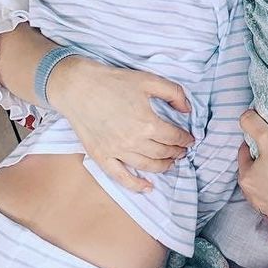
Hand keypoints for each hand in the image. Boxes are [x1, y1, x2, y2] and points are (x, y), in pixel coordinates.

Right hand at [47, 57, 193, 191]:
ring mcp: (116, 151)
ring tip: (170, 163)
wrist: (78, 86)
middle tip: (181, 150)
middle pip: (162, 152)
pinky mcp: (101, 156)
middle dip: (176, 152)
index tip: (189, 139)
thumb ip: (174, 93)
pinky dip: (135, 185)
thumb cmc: (112, 81)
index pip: (174, 137)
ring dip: (163, 166)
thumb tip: (187, 109)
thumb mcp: (149, 80)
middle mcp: (134, 141)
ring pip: (147, 165)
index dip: (185, 139)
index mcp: (147, 123)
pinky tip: (148, 187)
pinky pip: (120, 176)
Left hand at [237, 110, 267, 241]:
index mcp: (248, 179)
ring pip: (263, 204)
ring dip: (265, 197)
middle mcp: (256, 199)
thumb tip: (244, 116)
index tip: (258, 138)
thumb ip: (252, 122)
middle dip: (256, 171)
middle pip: (252, 181)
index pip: (243, 158)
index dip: (249, 145)